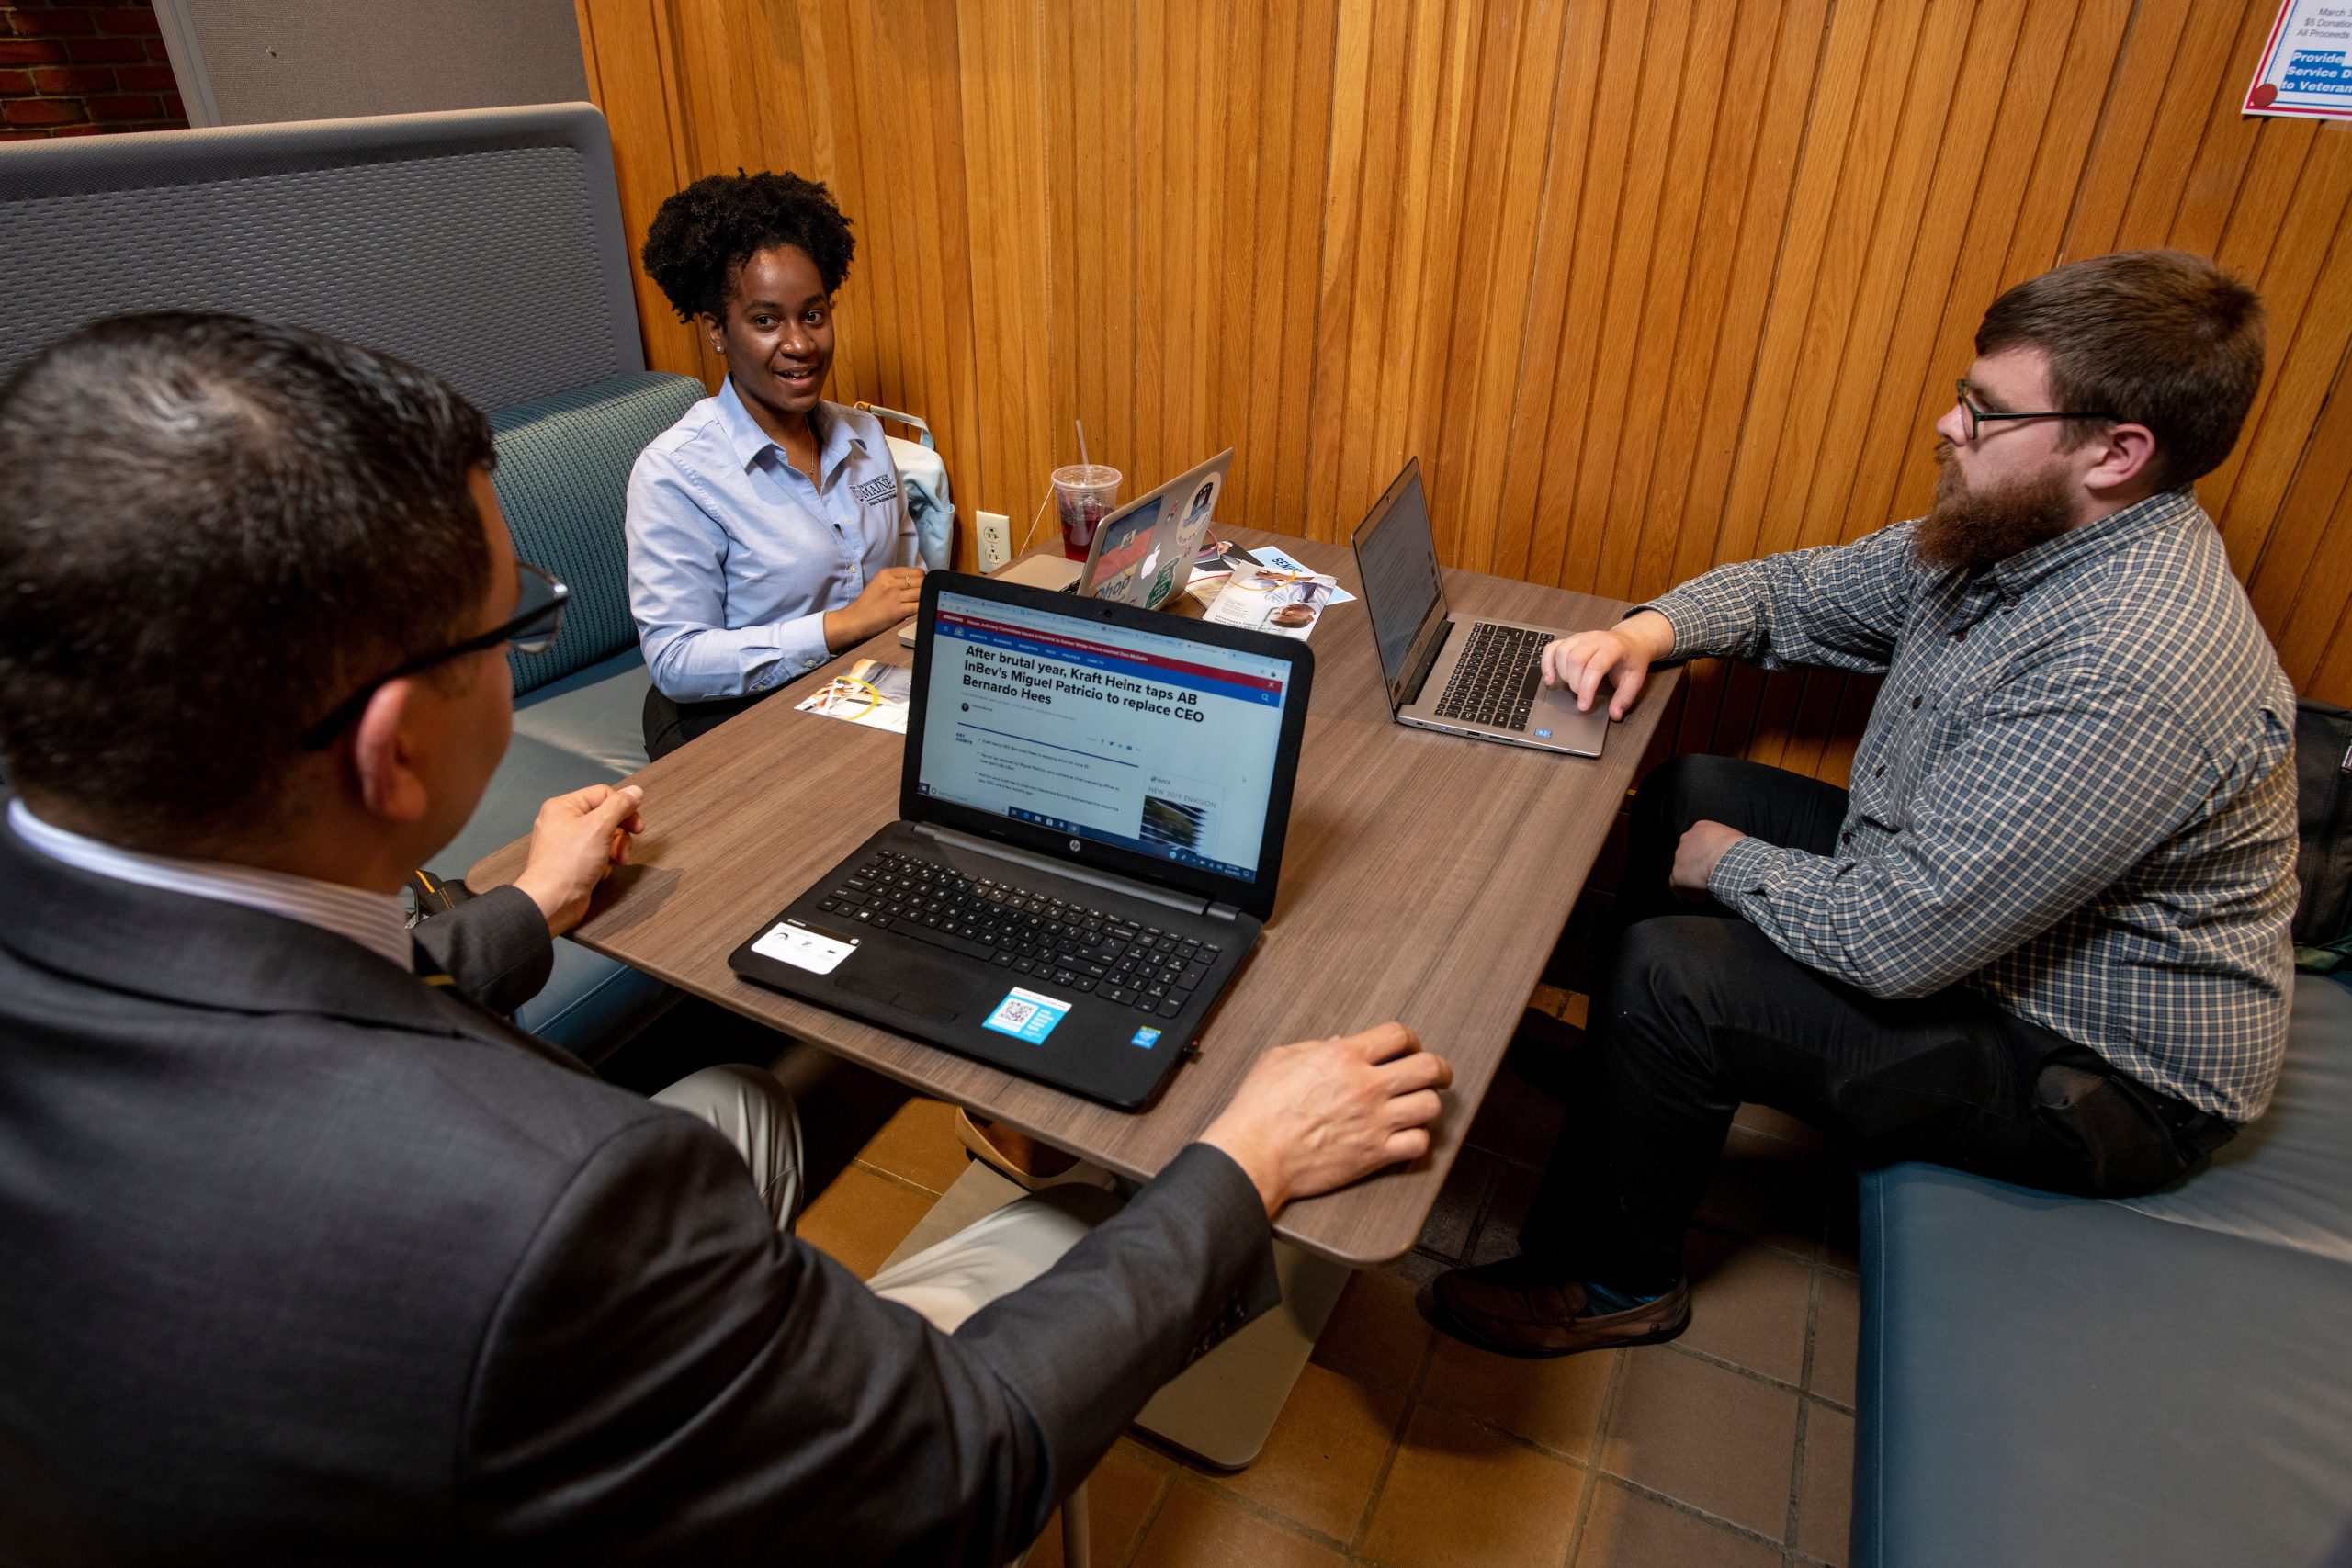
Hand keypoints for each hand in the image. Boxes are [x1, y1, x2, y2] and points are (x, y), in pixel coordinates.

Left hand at [512, 784, 644, 935]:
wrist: (552, 902)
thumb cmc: (567, 865)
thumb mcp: (599, 827)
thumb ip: (620, 806)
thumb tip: (634, 792)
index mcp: (563, 806)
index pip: (604, 794)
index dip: (623, 809)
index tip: (636, 825)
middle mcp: (563, 822)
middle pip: (606, 817)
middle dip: (620, 834)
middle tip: (624, 847)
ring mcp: (567, 843)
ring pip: (605, 837)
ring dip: (615, 850)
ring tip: (613, 862)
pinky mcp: (573, 862)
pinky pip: (598, 854)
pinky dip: (604, 863)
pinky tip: (600, 872)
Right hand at [824, 566, 925, 650]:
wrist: (856, 619)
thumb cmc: (868, 604)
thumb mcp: (880, 583)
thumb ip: (897, 580)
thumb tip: (919, 580)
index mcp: (887, 573)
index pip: (916, 571)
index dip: (924, 578)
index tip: (923, 585)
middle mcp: (891, 583)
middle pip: (922, 580)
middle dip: (926, 587)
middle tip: (924, 594)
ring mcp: (895, 596)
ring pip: (923, 592)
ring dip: (925, 598)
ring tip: (921, 602)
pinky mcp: (898, 610)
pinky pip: (919, 606)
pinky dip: (924, 608)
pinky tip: (921, 610)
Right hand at [1198, 1023, 1452, 1217]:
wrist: (1254, 1154)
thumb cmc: (1259, 1110)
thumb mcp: (1279, 1059)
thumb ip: (1315, 1047)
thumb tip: (1338, 1044)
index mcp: (1343, 1057)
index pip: (1399, 1034)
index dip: (1411, 1039)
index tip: (1410, 1048)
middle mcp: (1365, 1086)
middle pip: (1428, 1068)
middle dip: (1437, 1070)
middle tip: (1435, 1075)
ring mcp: (1374, 1121)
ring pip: (1430, 1106)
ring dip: (1426, 1105)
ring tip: (1418, 1107)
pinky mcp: (1374, 1154)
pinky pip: (1418, 1144)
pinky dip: (1417, 1140)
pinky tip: (1405, 1137)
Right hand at [1539, 610, 1672, 719]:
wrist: (1630, 641)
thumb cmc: (1631, 660)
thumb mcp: (1635, 680)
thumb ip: (1624, 698)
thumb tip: (1615, 714)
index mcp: (1613, 647)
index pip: (1595, 667)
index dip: (1587, 689)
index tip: (1583, 706)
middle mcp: (1595, 639)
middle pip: (1575, 659)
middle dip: (1574, 683)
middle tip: (1581, 695)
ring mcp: (1580, 637)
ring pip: (1561, 653)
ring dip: (1562, 674)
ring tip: (1571, 686)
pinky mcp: (1570, 640)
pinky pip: (1552, 647)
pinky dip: (1547, 664)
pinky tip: (1550, 678)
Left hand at [1669, 819, 1744, 897]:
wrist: (1732, 861)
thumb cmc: (1739, 850)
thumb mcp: (1733, 838)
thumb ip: (1724, 843)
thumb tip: (1728, 854)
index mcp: (1700, 828)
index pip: (1699, 841)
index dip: (1707, 854)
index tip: (1715, 864)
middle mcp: (1686, 839)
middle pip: (1689, 854)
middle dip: (1698, 865)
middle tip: (1712, 875)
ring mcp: (1679, 857)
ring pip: (1683, 870)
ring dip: (1694, 879)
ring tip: (1709, 887)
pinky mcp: (1677, 875)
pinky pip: (1679, 886)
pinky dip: (1691, 892)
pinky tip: (1703, 896)